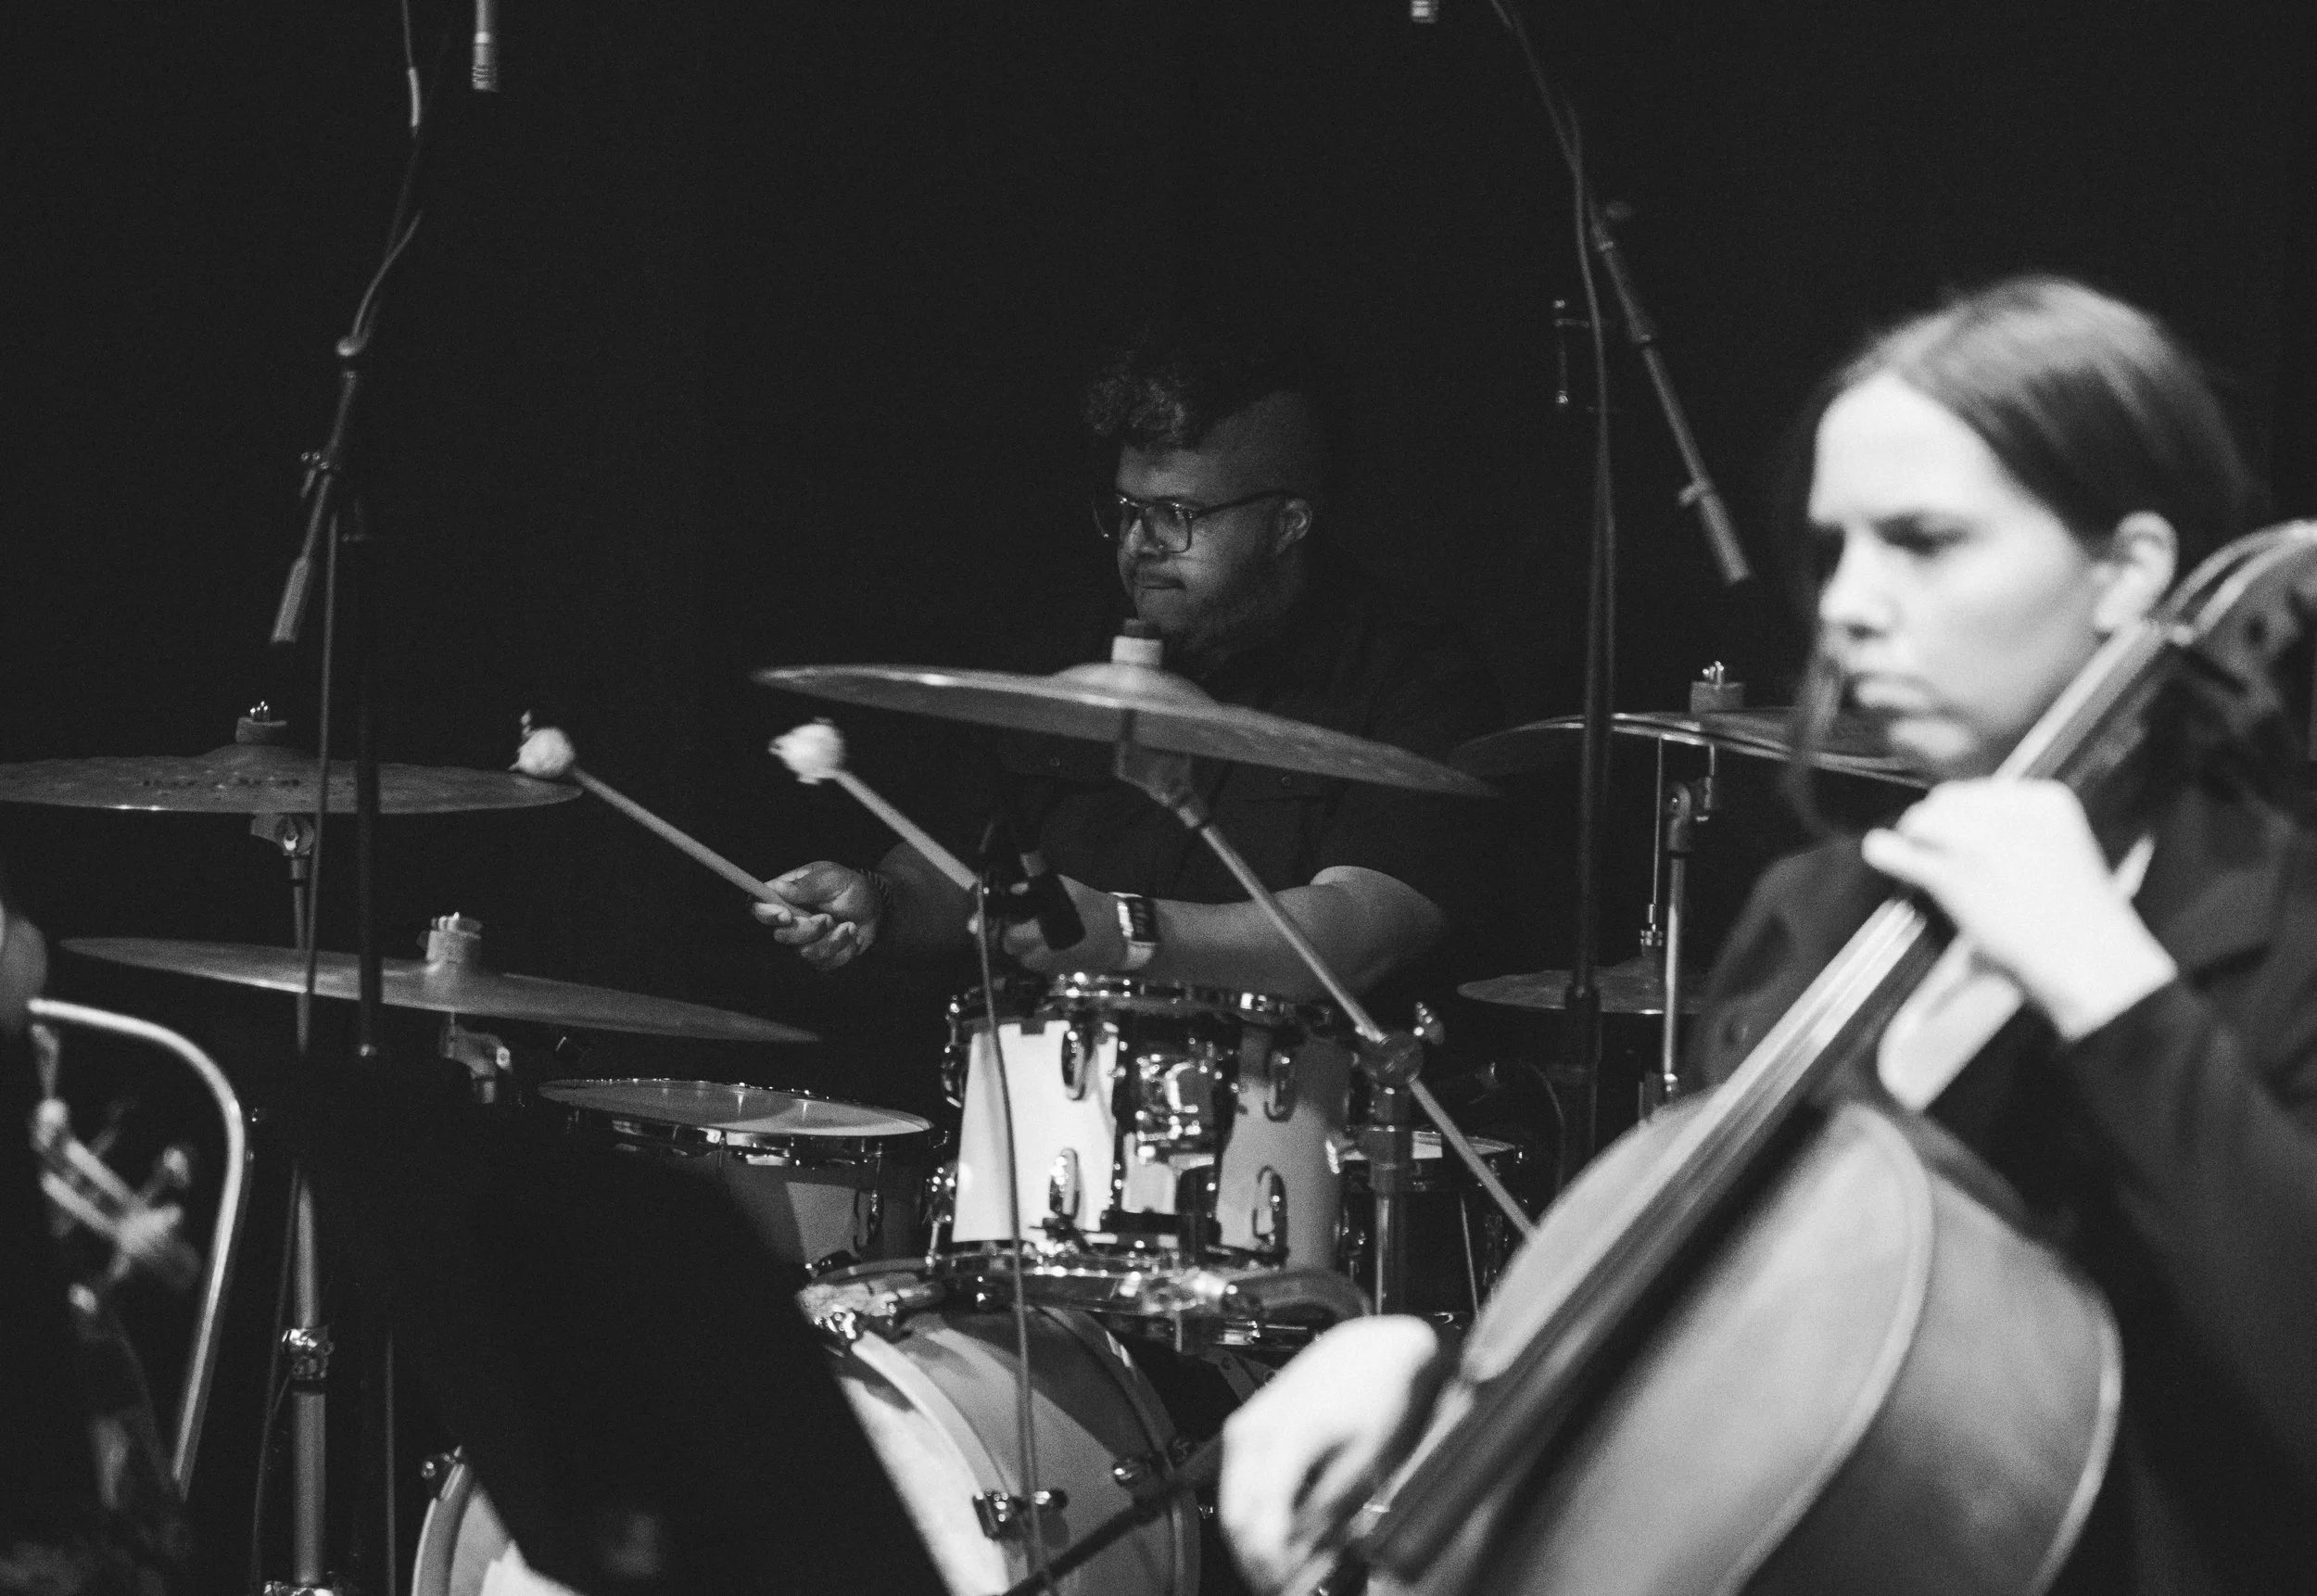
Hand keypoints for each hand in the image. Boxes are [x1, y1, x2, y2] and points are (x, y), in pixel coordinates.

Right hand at [751, 861, 883, 971]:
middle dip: (807, 930)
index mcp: (785, 895)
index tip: (787, 915)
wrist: (875, 908)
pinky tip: (852, 935)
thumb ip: (806, 885)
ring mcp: (803, 941)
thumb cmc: (850, 887)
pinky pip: (825, 963)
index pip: (758, 906)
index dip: (766, 914)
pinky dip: (844, 950)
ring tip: (849, 926)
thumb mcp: (832, 878)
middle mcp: (790, 920)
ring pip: (804, 953)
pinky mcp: (819, 957)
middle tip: (828, 918)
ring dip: (832, 940)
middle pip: (780, 936)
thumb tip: (778, 887)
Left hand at [994, 875, 1126, 973]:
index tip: (1016, 921)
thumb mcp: (1066, 888)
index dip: (1010, 929)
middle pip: (1017, 954)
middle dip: (1018, 943)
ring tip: (1040, 938)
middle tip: (1026, 929)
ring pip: (1030, 963)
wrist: (1121, 933)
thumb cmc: (1093, 907)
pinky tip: (1055, 946)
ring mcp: (1054, 966)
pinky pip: (1046, 968)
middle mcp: (1043, 954)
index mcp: (1041, 933)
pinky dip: (1045, 959)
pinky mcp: (1065, 972)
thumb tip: (1016, 890)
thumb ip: (1036, 888)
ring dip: (1030, 952)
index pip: (1010, 939)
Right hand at [1220, 1316, 1445, 1593]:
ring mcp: (1245, 1426)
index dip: (1271, 1564)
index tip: (1286, 1585)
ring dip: (1253, 1539)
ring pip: (1231, 1502)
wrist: (1371, 1349)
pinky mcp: (1247, 1427)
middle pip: (1234, 1517)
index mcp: (1285, 1438)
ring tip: (1287, 1561)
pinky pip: (1238, 1482)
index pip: (1259, 1520)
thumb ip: (1327, 1510)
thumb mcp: (1363, 1461)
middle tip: (1285, 1583)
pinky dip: (1255, 1512)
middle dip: (1256, 1559)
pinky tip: (1282, 1527)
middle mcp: (1253, 1431)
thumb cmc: (1375, 1393)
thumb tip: (1300, 1554)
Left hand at [1861, 778, 2176, 1039]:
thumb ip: (2019, 828)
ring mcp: (1984, 844)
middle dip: (1936, 822)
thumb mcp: (2059, 849)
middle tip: (1933, 848)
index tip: (1961, 835)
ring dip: (1915, 838)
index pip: (1982, 789)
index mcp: (2047, 801)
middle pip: (1948, 799)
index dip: (1963, 813)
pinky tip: (1879, 851)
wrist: (2093, 962)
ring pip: (1924, 820)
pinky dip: (1887, 852)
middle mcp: (2013, 815)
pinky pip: (1905, 853)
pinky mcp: (1958, 876)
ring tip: (1917, 859)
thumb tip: (1959, 815)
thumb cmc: (2078, 917)